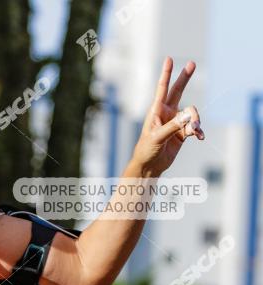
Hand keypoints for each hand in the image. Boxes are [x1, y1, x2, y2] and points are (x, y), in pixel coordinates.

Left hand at [130, 57, 203, 176]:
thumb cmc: (147, 150)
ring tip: (193, 132)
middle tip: (193, 63)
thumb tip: (190, 115)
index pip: (162, 89)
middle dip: (185, 78)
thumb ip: (174, 126)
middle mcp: (166, 113)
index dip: (166, 74)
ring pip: (192, 113)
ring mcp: (175, 121)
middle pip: (178, 91)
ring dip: (195, 121)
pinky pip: (195, 127)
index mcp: (156, 111)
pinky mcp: (182, 132)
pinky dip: (198, 131)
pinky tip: (199, 137)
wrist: (150, 165)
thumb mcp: (158, 137)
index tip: (169, 59)